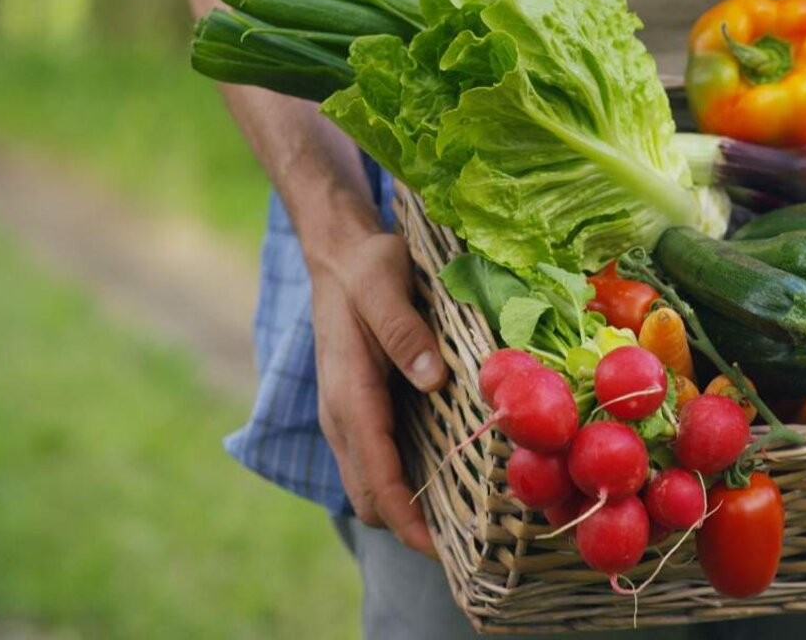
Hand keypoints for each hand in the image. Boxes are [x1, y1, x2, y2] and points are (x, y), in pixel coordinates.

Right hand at [310, 230, 448, 556]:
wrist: (337, 253)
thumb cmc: (365, 266)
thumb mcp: (384, 283)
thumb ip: (403, 330)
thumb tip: (431, 379)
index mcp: (349, 394)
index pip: (375, 477)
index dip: (407, 521)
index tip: (442, 552)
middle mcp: (342, 416)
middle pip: (369, 498)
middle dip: (410, 529)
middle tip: (468, 545)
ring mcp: (346, 417)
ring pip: (370, 486)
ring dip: (406, 512)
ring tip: (462, 525)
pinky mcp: (358, 411)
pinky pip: (376, 464)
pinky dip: (402, 486)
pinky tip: (444, 482)